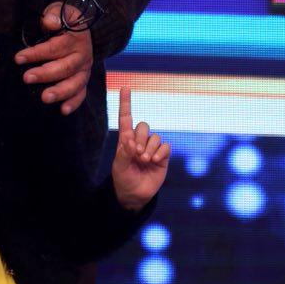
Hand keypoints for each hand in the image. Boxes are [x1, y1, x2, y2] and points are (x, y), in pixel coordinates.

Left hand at [15, 1, 92, 114]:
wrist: (82, 28)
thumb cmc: (64, 20)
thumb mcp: (60, 10)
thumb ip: (54, 15)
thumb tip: (48, 22)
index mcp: (76, 38)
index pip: (56, 47)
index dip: (37, 53)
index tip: (18, 58)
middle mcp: (83, 55)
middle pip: (65, 67)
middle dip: (45, 74)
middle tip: (27, 78)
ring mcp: (84, 69)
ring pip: (75, 83)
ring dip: (60, 92)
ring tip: (44, 98)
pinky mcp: (83, 80)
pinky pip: (81, 93)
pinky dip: (74, 103)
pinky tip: (63, 110)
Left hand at [111, 88, 169, 211]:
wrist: (135, 195)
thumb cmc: (123, 179)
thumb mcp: (119, 167)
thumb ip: (124, 153)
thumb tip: (130, 141)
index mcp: (125, 140)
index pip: (126, 118)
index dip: (125, 103)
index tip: (125, 87)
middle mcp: (139, 141)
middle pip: (143, 126)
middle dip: (141, 137)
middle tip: (137, 153)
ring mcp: (151, 148)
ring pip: (155, 136)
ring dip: (150, 147)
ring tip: (145, 159)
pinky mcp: (162, 157)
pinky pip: (165, 146)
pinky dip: (160, 151)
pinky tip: (155, 160)